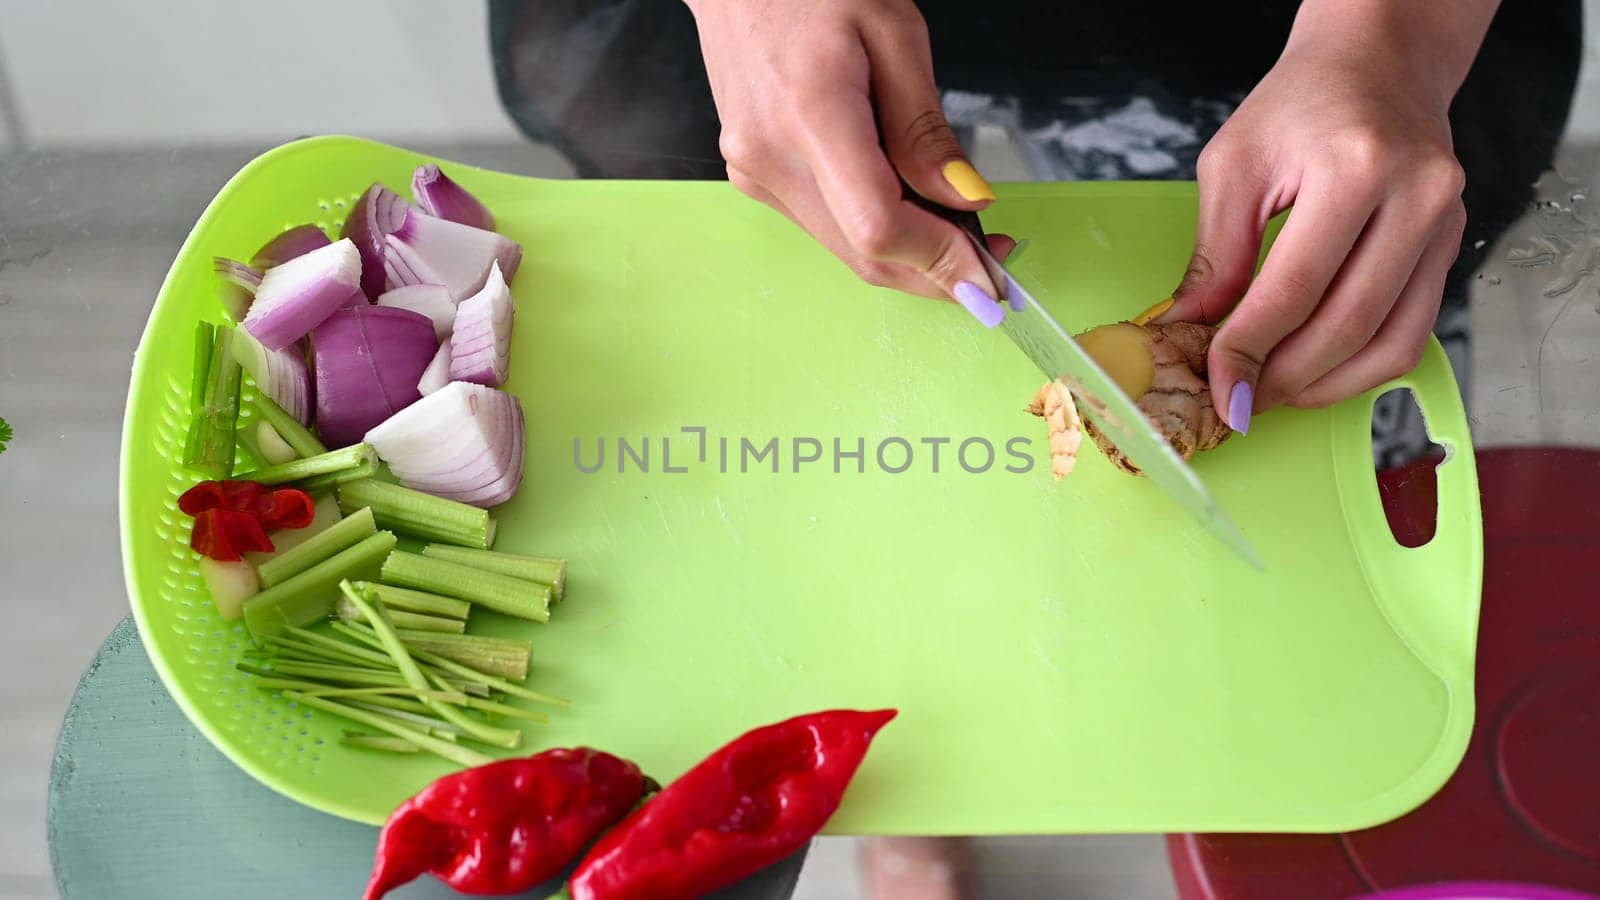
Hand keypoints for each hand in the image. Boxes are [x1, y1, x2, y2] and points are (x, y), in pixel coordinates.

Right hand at [683, 0, 1012, 310]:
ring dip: (910, 254)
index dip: (941, 260)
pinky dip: (874, 230)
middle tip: (992, 258)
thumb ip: (925, 129)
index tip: (991, 273)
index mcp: (808, 115)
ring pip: (847, 249)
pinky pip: (826, 226)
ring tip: (960, 228)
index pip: (879, 226)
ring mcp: (755, 174)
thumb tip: (965, 201)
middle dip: (936, 270)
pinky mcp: (754, 178)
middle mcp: (770, 159)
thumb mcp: (894, 33)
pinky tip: (908, 205)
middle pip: (865, 254)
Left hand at [1157, 4, 1492, 428]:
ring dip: (1326, 385)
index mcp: (1356, 167)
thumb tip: (1191, 331)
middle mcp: (1415, 197)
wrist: (1375, 64)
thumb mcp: (1233, 164)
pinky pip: (1412, 331)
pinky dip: (1361, 367)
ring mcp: (1444, 225)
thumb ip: (1215, 254)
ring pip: (1390, 342)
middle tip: (1239, 400)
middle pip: (1348, 324)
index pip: (1296, 288)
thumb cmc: (1300, 106)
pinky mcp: (1451, 247)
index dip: (1250, 349)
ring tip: (1272, 393)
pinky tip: (1316, 372)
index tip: (1218, 388)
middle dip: (1285, 378)